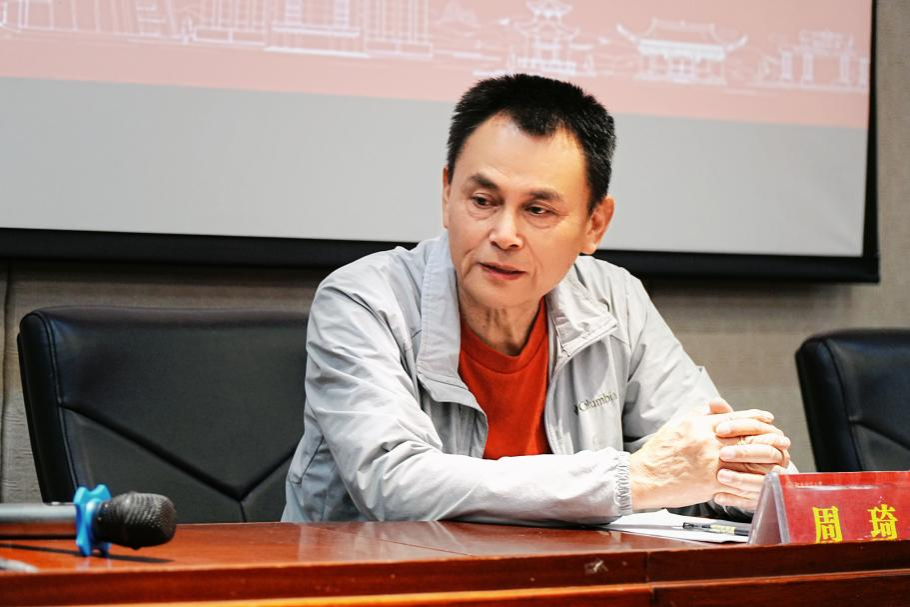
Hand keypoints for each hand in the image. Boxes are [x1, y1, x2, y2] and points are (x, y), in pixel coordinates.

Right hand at [629, 399, 778, 509]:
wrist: (643, 477)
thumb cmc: (658, 454)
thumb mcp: (676, 427)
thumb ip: (697, 416)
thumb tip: (713, 409)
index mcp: (699, 425)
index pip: (734, 417)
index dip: (754, 417)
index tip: (767, 418)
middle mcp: (707, 441)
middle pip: (747, 436)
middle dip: (767, 437)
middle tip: (781, 439)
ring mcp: (710, 462)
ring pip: (747, 458)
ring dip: (766, 459)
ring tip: (778, 459)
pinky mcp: (711, 482)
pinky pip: (738, 480)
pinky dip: (752, 479)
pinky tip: (762, 479)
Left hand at [712, 407, 791, 509]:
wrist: (736, 472)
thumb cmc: (731, 445)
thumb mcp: (726, 430)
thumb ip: (721, 416)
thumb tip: (715, 402)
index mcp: (771, 436)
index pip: (760, 427)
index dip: (739, 426)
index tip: (718, 429)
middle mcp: (778, 457)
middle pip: (767, 452)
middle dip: (744, 452)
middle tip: (722, 453)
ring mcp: (774, 478)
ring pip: (763, 479)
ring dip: (741, 478)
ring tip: (720, 476)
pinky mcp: (765, 497)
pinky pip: (753, 500)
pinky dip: (736, 498)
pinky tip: (718, 496)